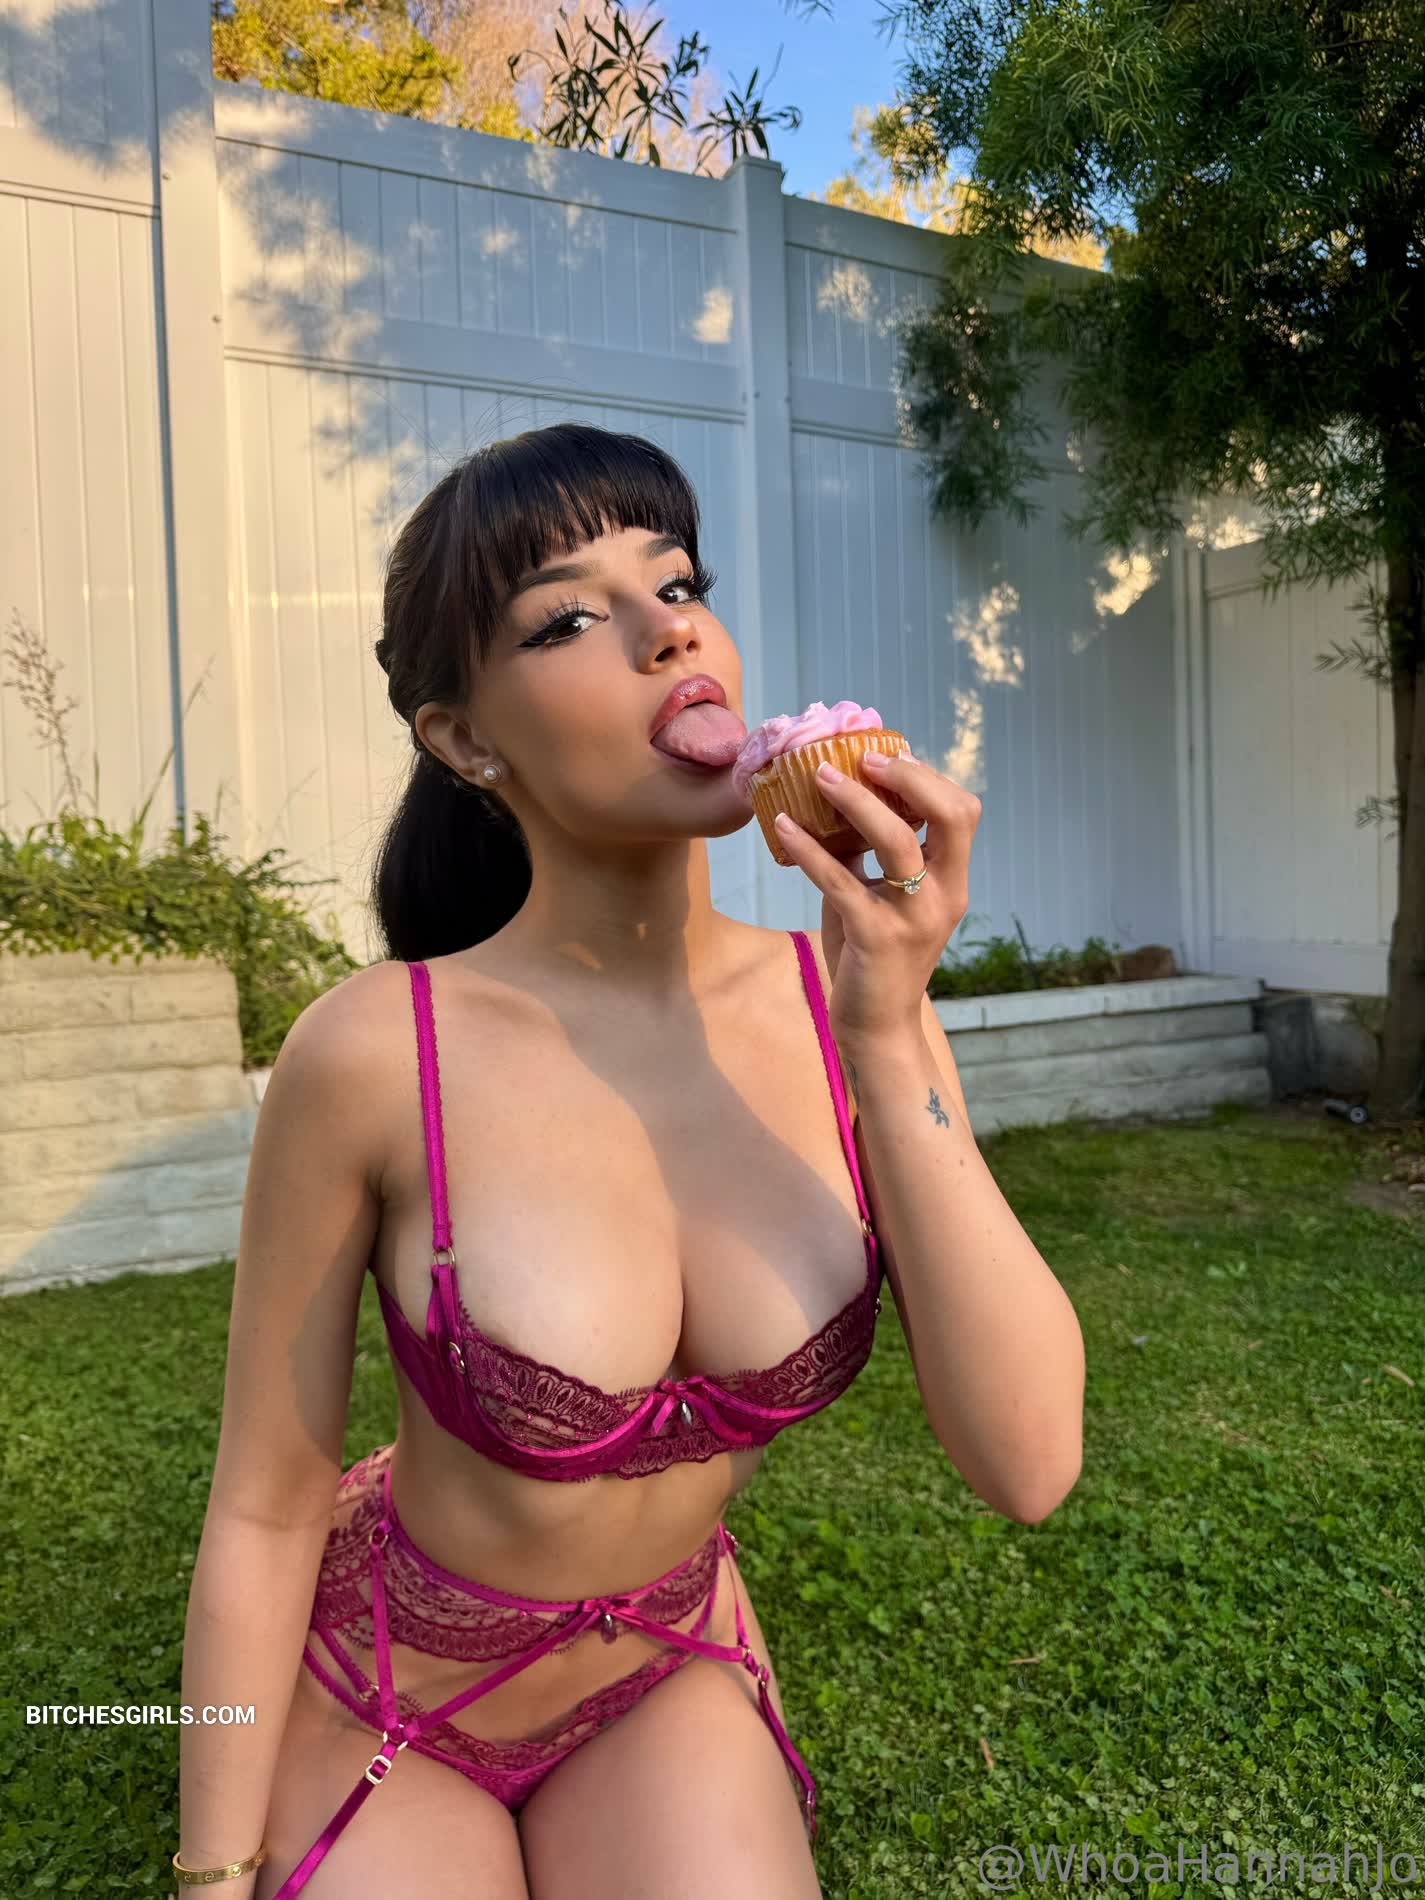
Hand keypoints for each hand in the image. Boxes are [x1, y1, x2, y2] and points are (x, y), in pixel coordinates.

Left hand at [772, 747, 980, 1047]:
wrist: (877, 1027)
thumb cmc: (874, 957)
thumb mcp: (879, 898)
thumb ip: (867, 854)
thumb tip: (834, 801)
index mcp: (952, 882)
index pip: (962, 812)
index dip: (928, 777)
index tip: (888, 757)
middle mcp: (943, 896)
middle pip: (951, 816)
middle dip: (910, 778)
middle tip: (865, 759)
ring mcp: (913, 917)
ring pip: (897, 841)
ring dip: (857, 802)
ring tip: (820, 777)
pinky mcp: (875, 937)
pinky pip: (840, 881)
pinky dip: (808, 848)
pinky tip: (782, 826)